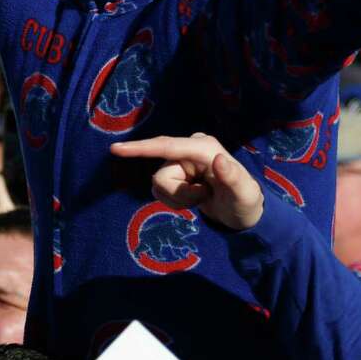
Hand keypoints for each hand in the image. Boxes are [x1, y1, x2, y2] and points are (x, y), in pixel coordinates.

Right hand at [111, 133, 264, 229]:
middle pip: (162, 174)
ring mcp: (180, 161)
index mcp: (204, 147)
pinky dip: (175, 200)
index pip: (167, 146)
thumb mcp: (244, 193)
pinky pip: (159, 190)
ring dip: (178, 199)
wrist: (240, 213)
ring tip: (201, 199)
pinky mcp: (175, 172)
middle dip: (179, 194)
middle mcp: (189, 149)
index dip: (141, 148)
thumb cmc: (245, 201)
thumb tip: (219, 160)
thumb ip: (234, 178)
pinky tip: (193, 199)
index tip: (115, 149)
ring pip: (159, 184)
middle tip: (204, 197)